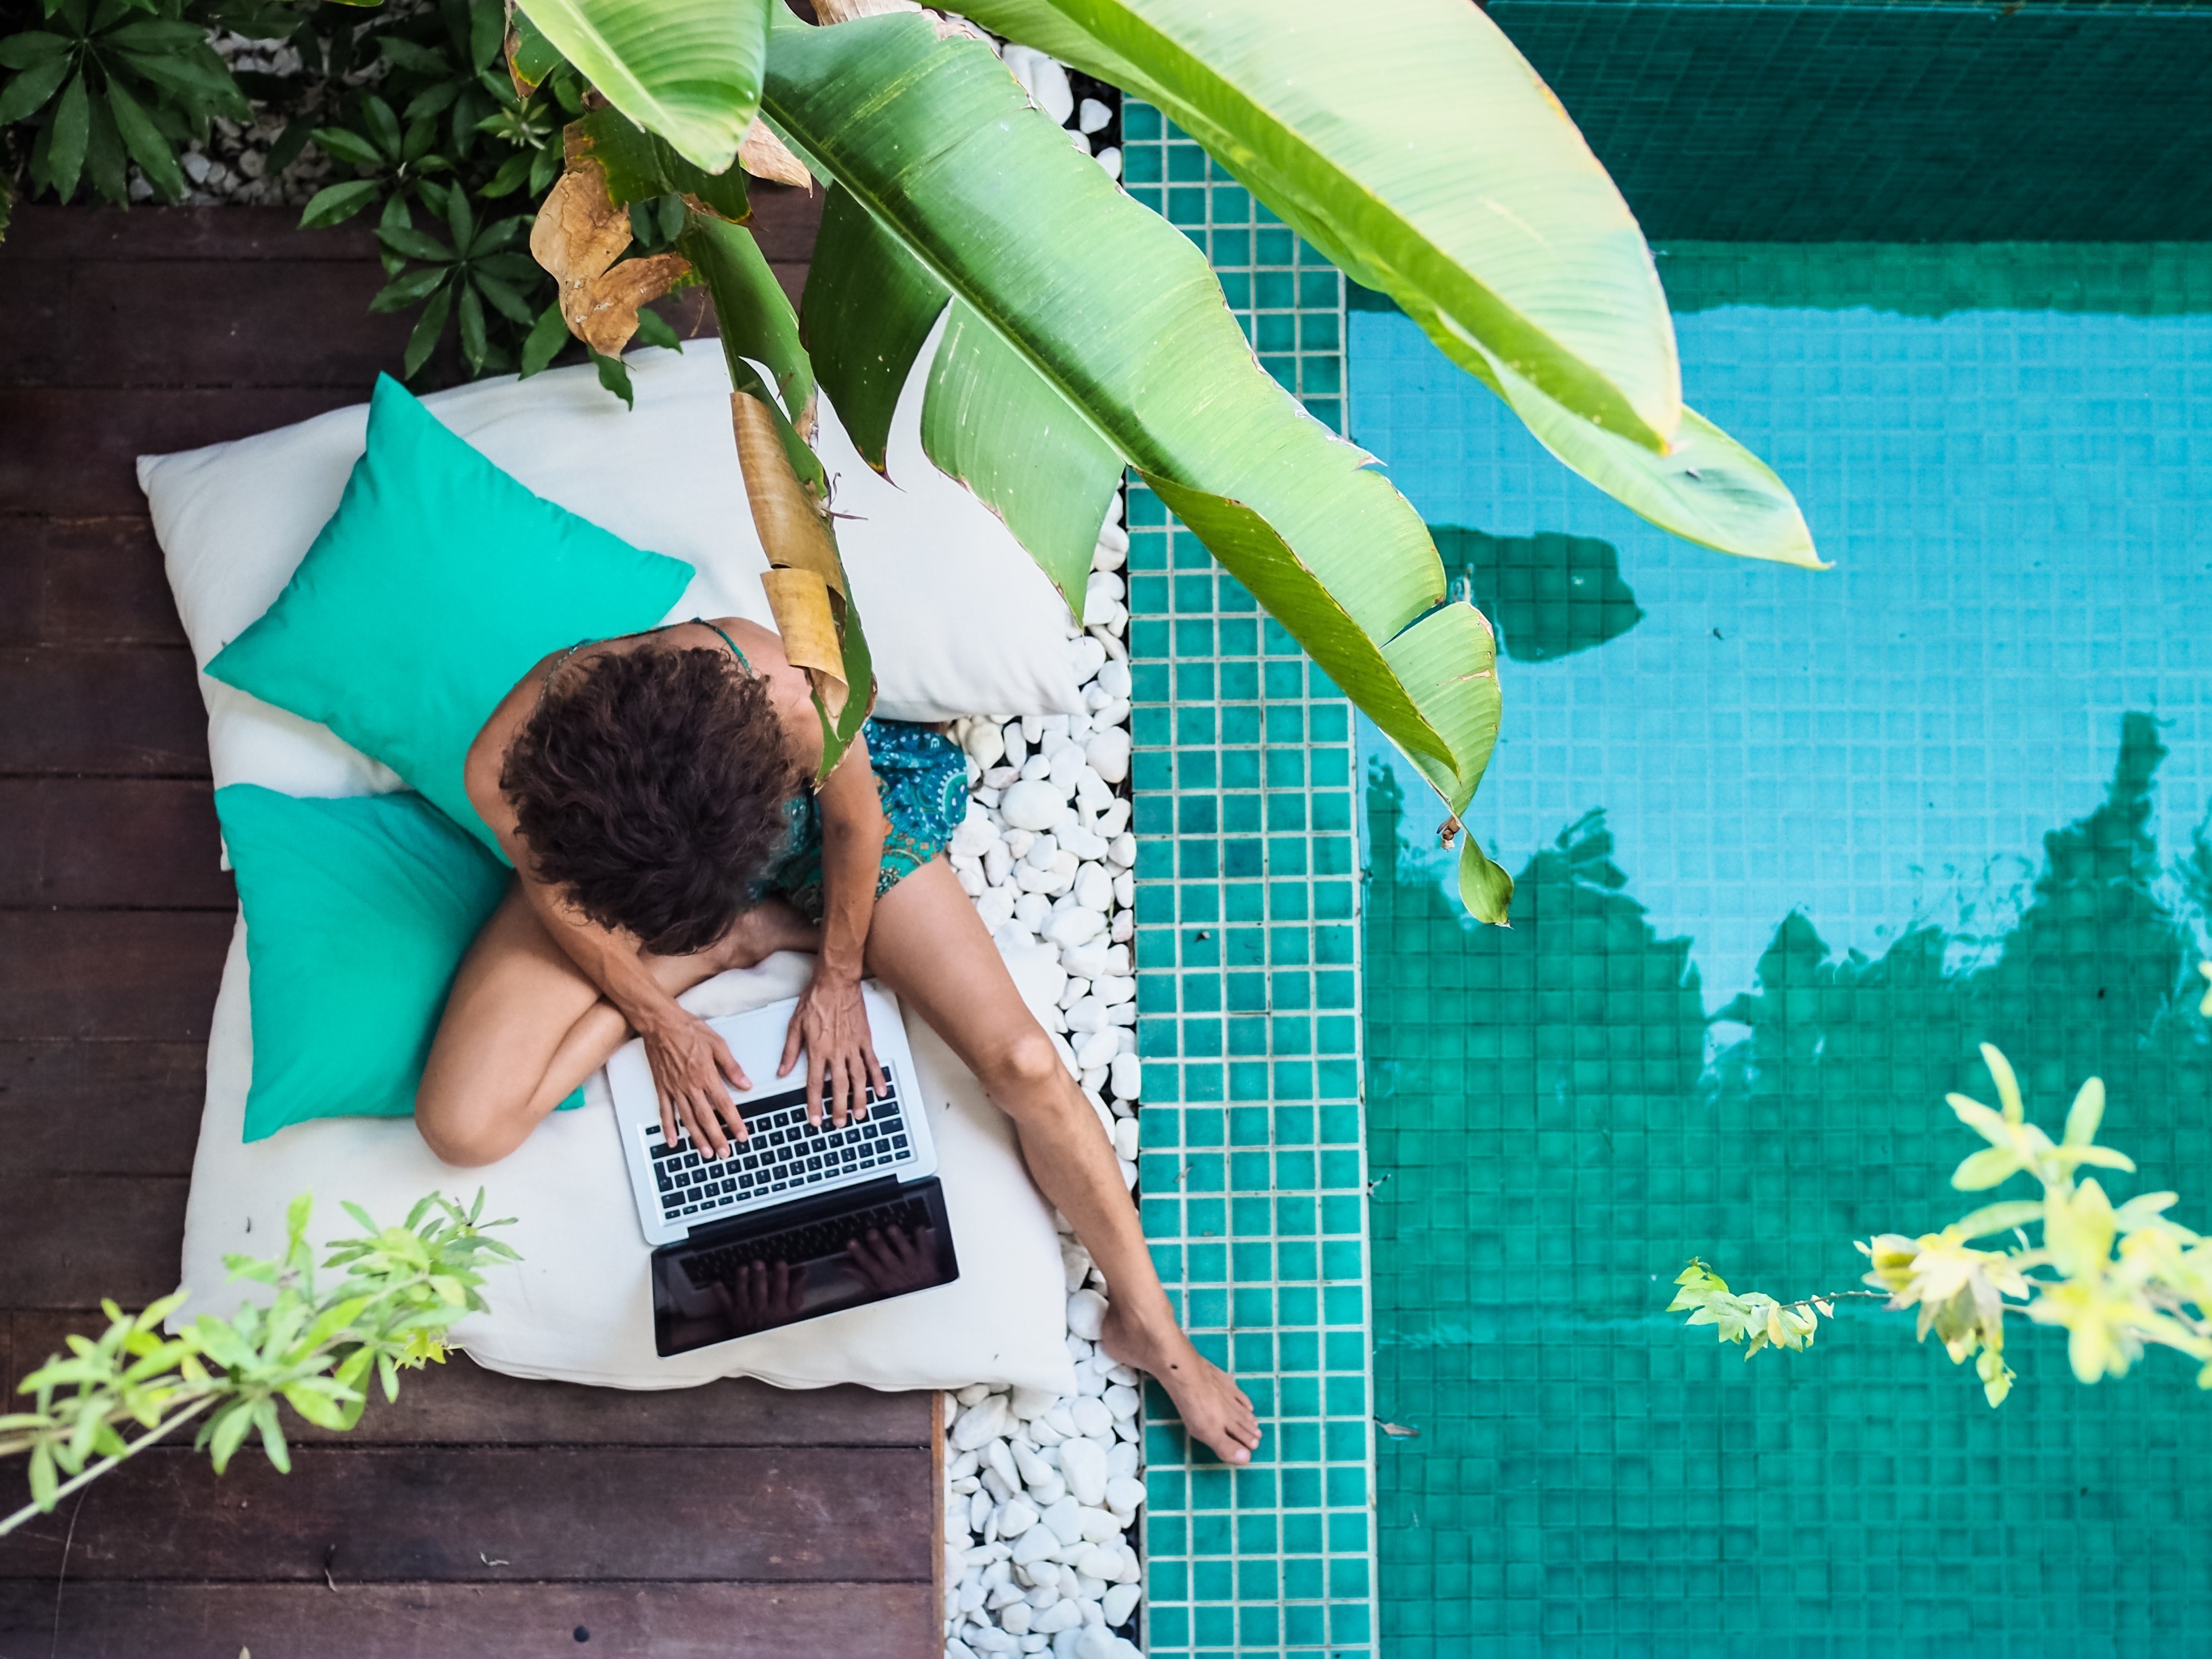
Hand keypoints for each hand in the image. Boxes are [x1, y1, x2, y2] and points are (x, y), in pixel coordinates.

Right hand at [642, 1006, 750, 1157]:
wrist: (661, 1023)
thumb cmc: (688, 1030)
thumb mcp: (717, 1044)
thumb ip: (732, 1067)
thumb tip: (746, 1084)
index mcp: (706, 1075)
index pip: (724, 1105)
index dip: (734, 1122)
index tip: (742, 1135)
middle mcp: (690, 1086)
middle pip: (706, 1118)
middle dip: (717, 1138)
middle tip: (725, 1154)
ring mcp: (674, 1089)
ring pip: (687, 1119)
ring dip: (697, 1138)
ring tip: (705, 1153)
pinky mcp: (662, 1087)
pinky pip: (665, 1112)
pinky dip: (668, 1128)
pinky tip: (673, 1141)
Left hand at [710, 1258, 802, 1334]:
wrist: (759, 1350)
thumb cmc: (778, 1327)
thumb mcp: (793, 1312)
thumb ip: (796, 1292)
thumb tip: (802, 1270)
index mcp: (779, 1310)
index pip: (781, 1290)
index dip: (781, 1276)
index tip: (780, 1263)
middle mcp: (761, 1310)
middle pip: (760, 1291)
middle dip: (759, 1277)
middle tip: (758, 1263)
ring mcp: (746, 1312)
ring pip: (743, 1295)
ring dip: (742, 1281)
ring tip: (742, 1268)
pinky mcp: (733, 1314)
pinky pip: (726, 1303)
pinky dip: (720, 1293)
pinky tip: (717, 1282)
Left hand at [778, 969, 885, 1126]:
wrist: (836, 982)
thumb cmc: (815, 1000)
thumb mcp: (795, 1025)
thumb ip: (789, 1051)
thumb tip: (782, 1071)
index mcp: (817, 1050)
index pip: (814, 1084)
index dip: (814, 1104)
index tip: (815, 1119)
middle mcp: (836, 1052)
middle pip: (838, 1087)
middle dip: (838, 1108)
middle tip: (839, 1123)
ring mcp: (853, 1046)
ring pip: (858, 1078)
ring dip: (859, 1099)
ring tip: (859, 1114)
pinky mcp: (865, 1039)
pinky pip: (872, 1062)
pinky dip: (877, 1078)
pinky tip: (880, 1091)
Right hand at [846, 1225, 939, 1295]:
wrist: (925, 1301)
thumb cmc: (898, 1292)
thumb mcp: (876, 1288)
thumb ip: (860, 1275)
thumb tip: (842, 1265)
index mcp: (883, 1278)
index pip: (868, 1264)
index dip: (859, 1254)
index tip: (851, 1242)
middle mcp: (897, 1271)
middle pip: (886, 1257)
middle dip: (878, 1245)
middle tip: (871, 1233)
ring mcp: (914, 1265)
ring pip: (905, 1251)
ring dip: (899, 1240)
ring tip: (892, 1228)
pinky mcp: (927, 1260)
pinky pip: (926, 1249)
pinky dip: (923, 1239)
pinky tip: (918, 1228)